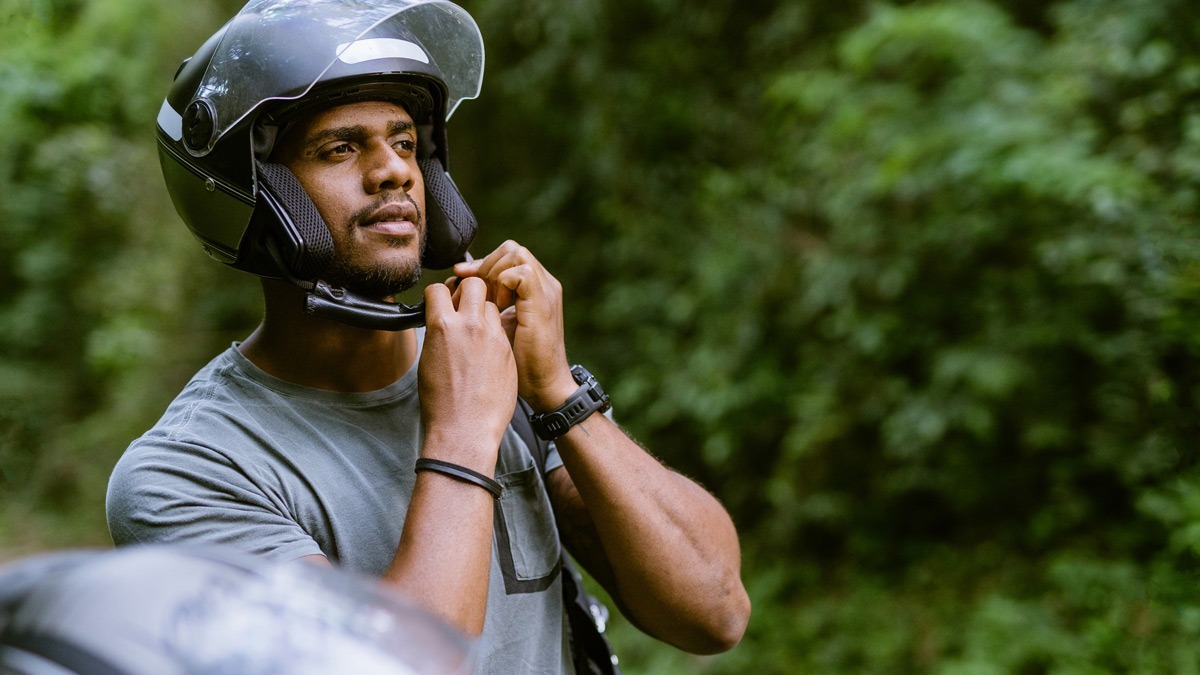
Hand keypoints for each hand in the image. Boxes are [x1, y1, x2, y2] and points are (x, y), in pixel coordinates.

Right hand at [418, 277, 516, 472]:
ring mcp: (493, 337)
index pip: (439, 288)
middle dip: (468, 290)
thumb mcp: (428, 360)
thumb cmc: (440, 402)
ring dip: (484, 311)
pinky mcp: (507, 350)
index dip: (439, 295)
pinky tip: (488, 351)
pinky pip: (501, 328)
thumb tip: (442, 321)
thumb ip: (438, 333)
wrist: (465, 430)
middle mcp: (470, 326)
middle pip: (474, 284)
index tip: (441, 303)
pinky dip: (495, 332)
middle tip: (464, 308)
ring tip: (477, 332)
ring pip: (491, 304)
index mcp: (443, 326)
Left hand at [453, 241, 576, 411]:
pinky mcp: (543, 303)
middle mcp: (545, 284)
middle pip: (511, 249)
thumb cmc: (520, 364)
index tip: (460, 276)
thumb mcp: (499, 326)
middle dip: (485, 263)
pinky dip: (503, 284)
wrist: (544, 387)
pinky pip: (521, 272)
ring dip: (493, 272)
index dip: (481, 263)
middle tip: (472, 288)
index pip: (507, 256)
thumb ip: (487, 305)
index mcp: (535, 289)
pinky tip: (497, 307)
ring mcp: (546, 292)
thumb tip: (458, 287)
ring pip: (516, 253)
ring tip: (487, 299)